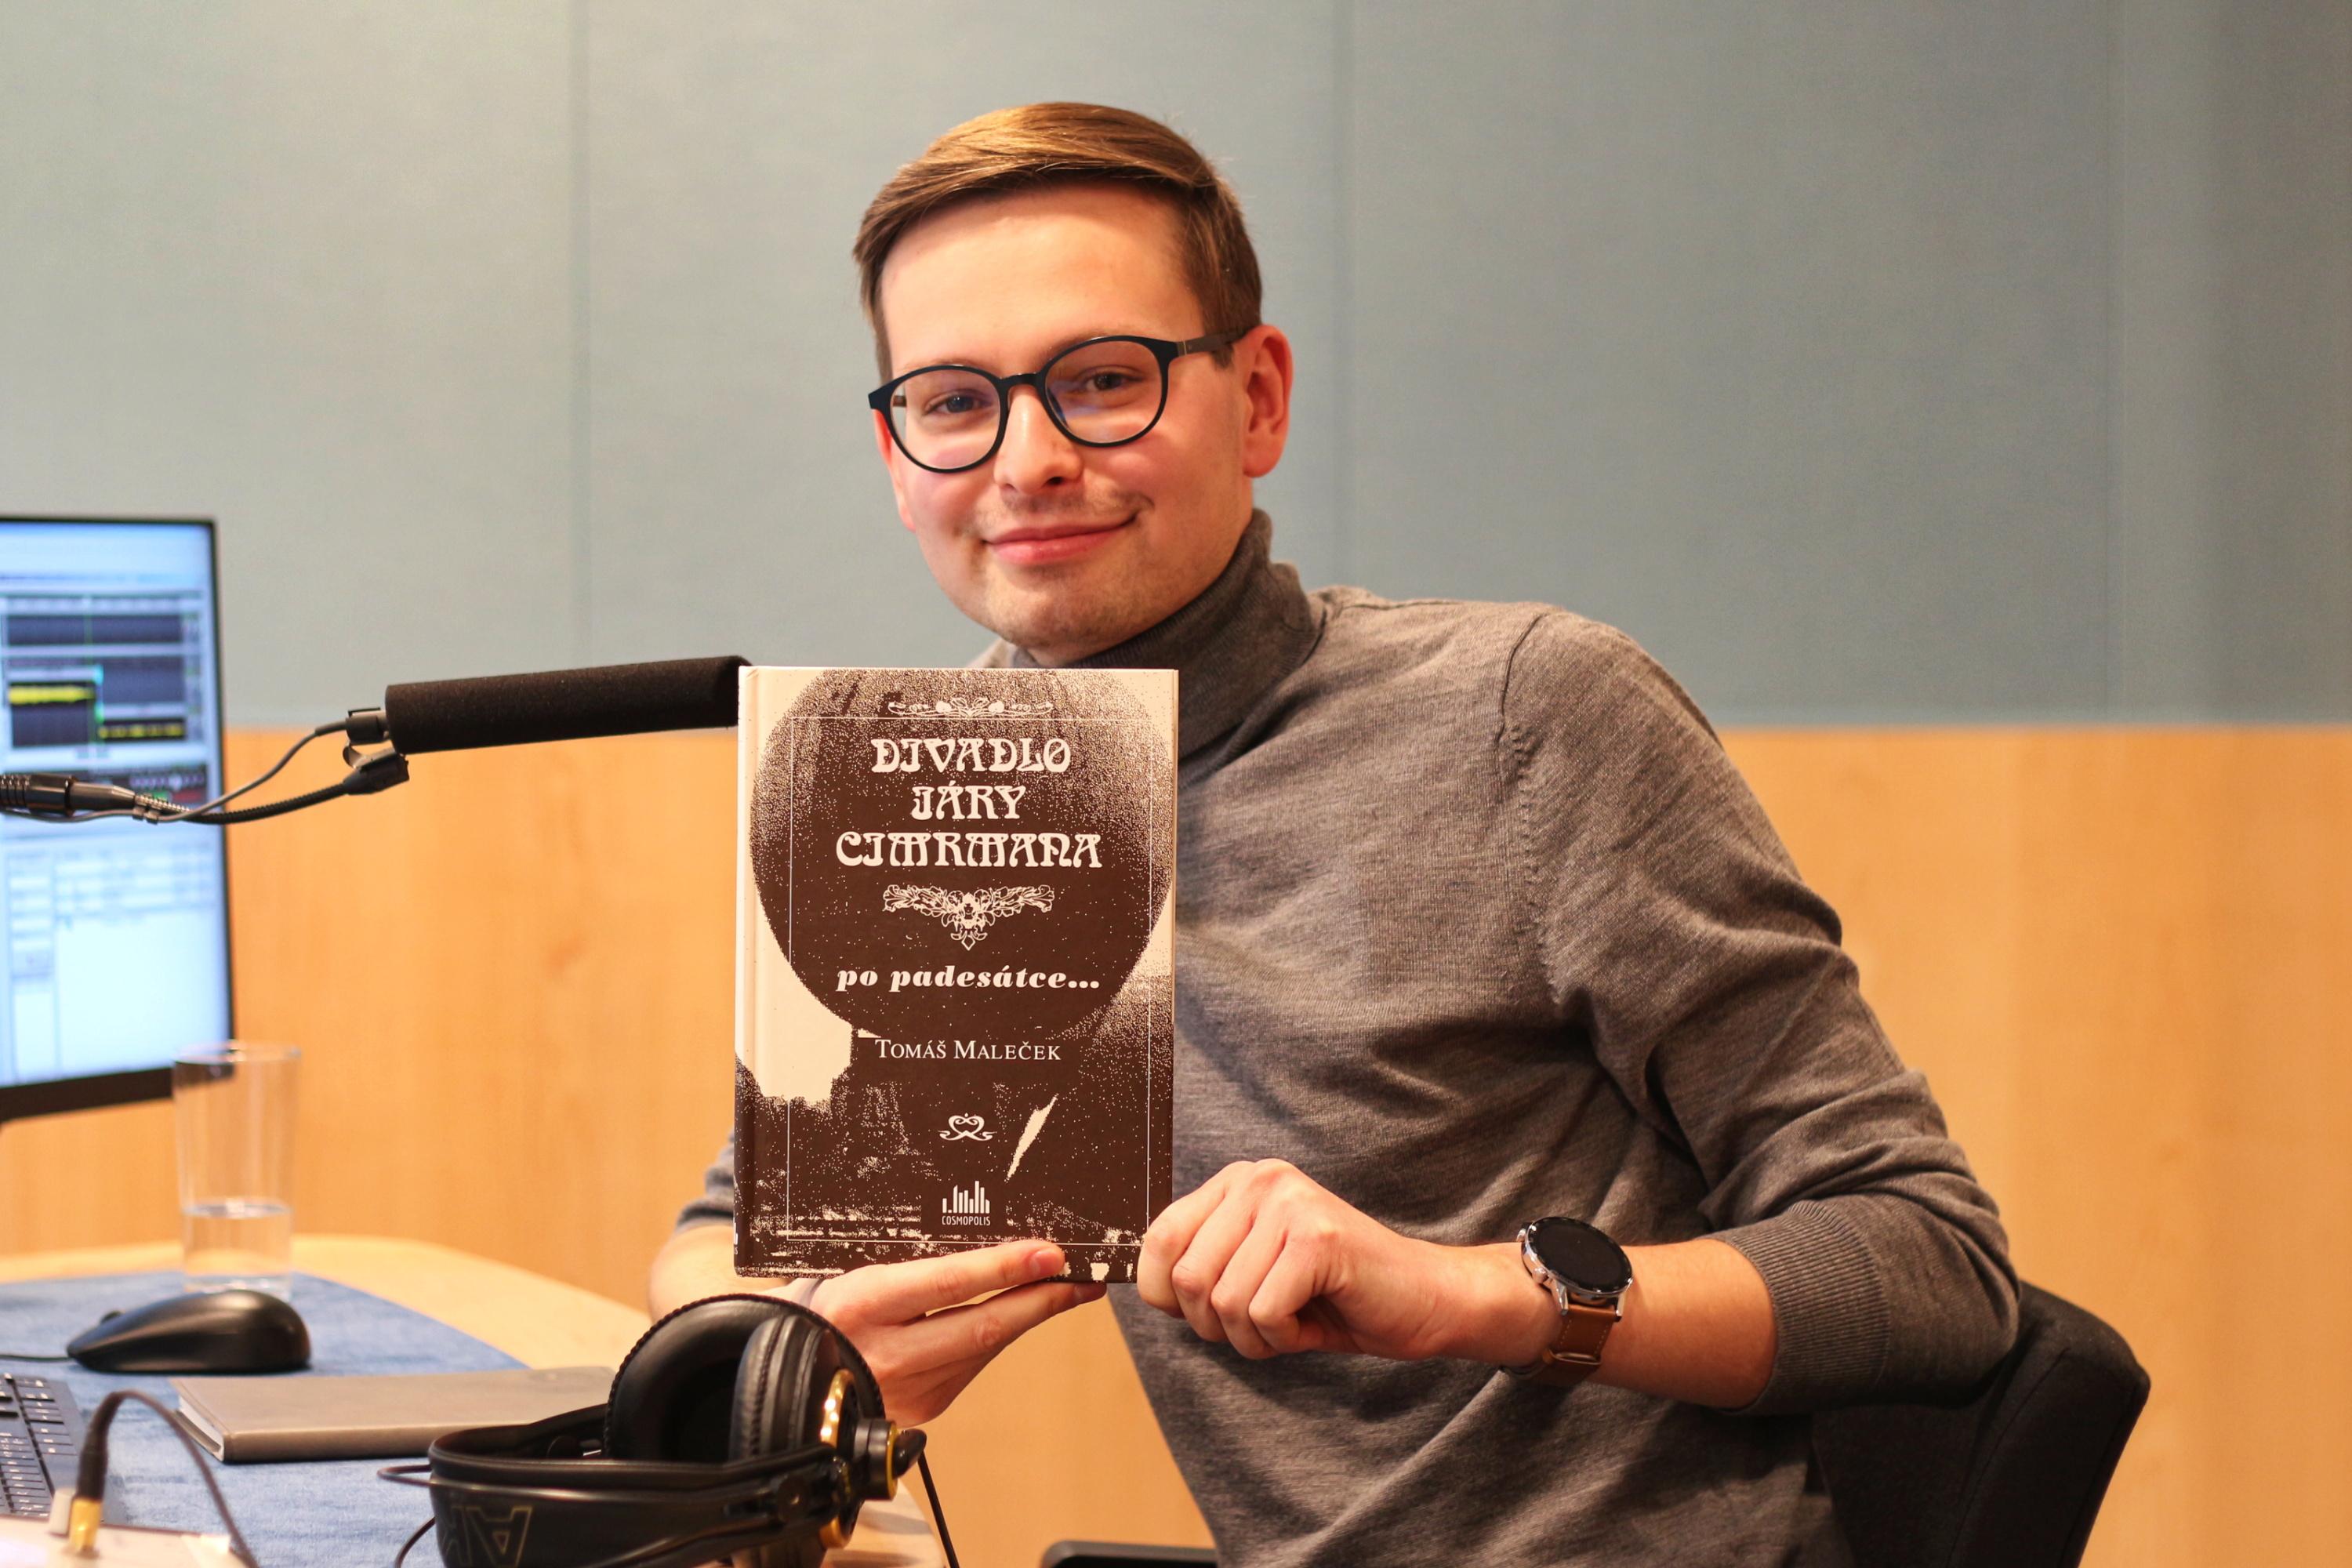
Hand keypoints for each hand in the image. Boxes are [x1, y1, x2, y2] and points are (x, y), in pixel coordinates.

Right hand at [800, 1240, 1104, 1424]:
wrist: (774, 1388)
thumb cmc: (808, 1314)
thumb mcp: (834, 1273)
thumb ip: (890, 1257)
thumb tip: (958, 1226)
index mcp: (861, 1305)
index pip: (948, 1283)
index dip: (1004, 1268)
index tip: (1049, 1253)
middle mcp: (887, 1352)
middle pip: (983, 1325)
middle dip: (1042, 1299)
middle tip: (1084, 1277)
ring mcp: (907, 1389)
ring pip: (984, 1347)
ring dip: (1029, 1318)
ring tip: (1070, 1290)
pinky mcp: (922, 1410)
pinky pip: (971, 1366)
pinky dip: (997, 1338)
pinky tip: (1019, 1316)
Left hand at [1138, 1159, 1497, 1361]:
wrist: (1423, 1301)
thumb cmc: (1334, 1295)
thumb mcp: (1254, 1273)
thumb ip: (1204, 1266)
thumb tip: (1143, 1284)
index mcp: (1238, 1182)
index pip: (1158, 1240)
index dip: (1170, 1297)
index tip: (1212, 1313)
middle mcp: (1259, 1180)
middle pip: (1187, 1278)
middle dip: (1217, 1326)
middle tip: (1263, 1326)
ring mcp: (1290, 1204)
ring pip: (1223, 1302)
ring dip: (1255, 1337)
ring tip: (1294, 1321)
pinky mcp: (1317, 1238)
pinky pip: (1263, 1313)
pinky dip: (1285, 1339)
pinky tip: (1314, 1322)